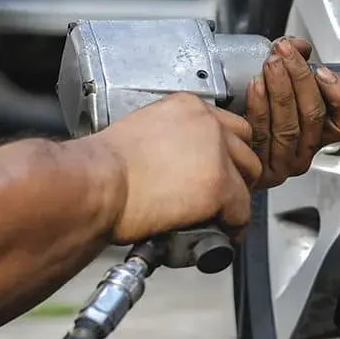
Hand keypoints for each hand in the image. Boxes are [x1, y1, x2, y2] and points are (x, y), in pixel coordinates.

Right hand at [86, 93, 262, 242]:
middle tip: (225, 191)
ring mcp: (217, 154)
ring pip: (248, 177)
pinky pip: (241, 209)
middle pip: (245, 147)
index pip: (227, 125)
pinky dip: (233, 223)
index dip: (225, 151)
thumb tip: (183, 161)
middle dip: (237, 171)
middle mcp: (207, 124)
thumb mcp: (142, 133)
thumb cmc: (100, 168)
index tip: (220, 166)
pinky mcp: (219, 185)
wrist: (91, 186)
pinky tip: (223, 231)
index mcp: (187, 107)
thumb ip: (171, 140)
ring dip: (238, 196)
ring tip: (223, 213)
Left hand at [245, 37, 339, 188]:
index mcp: (320, 135)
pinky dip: (259, 107)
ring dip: (280, 89)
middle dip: (301, 78)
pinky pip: (262, 134)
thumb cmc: (253, 117)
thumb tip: (299, 46)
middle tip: (287, 53)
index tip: (323, 70)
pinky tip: (255, 86)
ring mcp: (284, 163)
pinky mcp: (259, 169)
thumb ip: (297, 67)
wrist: (221, 146)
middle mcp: (306, 151)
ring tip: (271, 64)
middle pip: (314, 116)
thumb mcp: (282, 89)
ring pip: (289, 126)